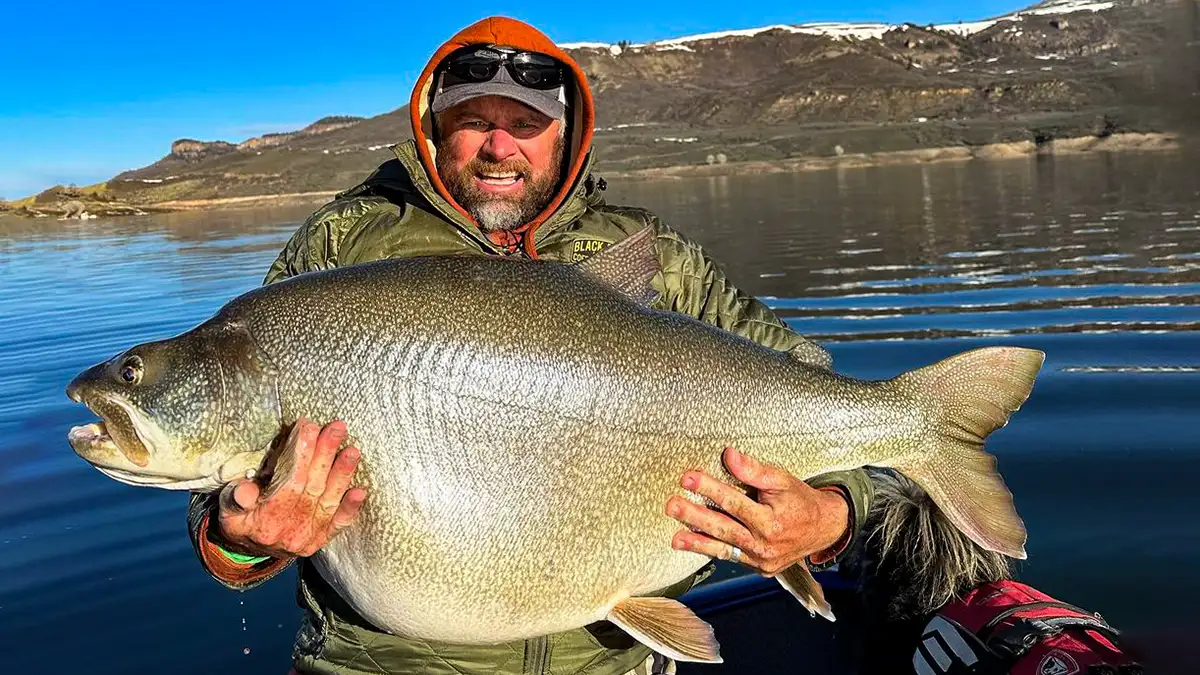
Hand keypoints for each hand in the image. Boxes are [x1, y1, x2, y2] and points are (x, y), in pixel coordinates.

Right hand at [214, 418, 366, 557]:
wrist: (250, 551)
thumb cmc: (240, 520)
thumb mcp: (228, 510)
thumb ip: (235, 499)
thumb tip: (244, 490)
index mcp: (265, 522)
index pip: (289, 482)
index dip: (301, 454)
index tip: (308, 426)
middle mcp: (290, 531)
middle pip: (312, 487)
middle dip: (325, 454)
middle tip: (337, 428)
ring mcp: (308, 537)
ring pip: (329, 500)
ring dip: (342, 474)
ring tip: (352, 450)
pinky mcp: (321, 540)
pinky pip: (339, 524)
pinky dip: (350, 507)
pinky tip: (361, 491)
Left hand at [665, 447, 849, 575]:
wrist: (824, 528)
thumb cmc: (801, 501)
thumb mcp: (782, 479)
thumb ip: (754, 470)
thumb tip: (730, 456)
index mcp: (772, 522)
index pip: (734, 503)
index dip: (710, 489)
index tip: (688, 478)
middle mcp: (765, 545)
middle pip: (724, 528)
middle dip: (695, 517)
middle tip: (672, 506)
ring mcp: (762, 560)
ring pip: (724, 549)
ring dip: (697, 543)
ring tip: (675, 538)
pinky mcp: (759, 568)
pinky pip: (732, 559)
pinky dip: (712, 551)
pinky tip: (694, 545)